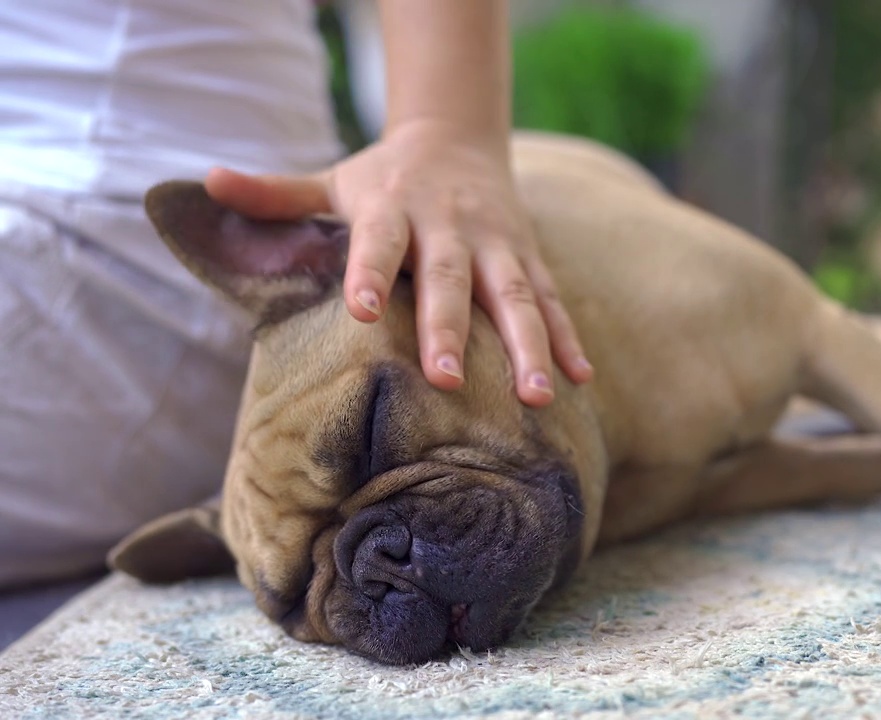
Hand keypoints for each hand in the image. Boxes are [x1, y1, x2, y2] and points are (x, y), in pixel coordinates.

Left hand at [205, 120, 592, 406]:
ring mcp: (497, 243)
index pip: (379, 240)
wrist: (459, 135)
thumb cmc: (384, 176)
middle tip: (448, 380)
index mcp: (394, 208)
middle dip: (451, 328)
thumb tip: (206, 181)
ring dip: (529, 345)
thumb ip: (276, 195)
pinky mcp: (529, 258)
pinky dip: (568, 338)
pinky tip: (581, 378)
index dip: (370, 270)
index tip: (361, 309)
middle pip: (451, 278)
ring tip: (538, 396)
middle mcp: (451, 225)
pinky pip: (553, 300)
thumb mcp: (333, 179)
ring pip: (516, 296)